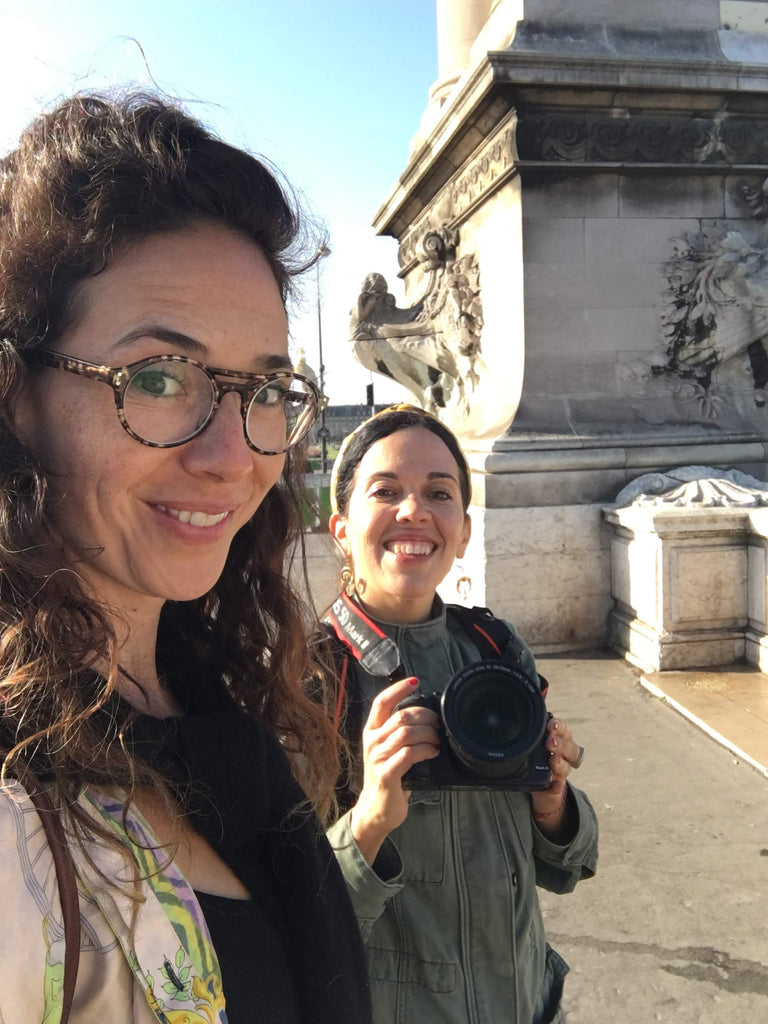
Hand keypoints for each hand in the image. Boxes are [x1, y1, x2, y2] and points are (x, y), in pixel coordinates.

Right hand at [350, 677, 439, 865]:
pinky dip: (425, 750)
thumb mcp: (389, 749)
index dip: (398, 688)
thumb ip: (401, 732)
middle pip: (401, 716)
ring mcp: (377, 758)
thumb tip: (429, 716)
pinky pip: (408, 754)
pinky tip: (433, 752)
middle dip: (426, 716)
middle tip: (439, 724)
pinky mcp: (386, 775)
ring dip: (428, 734)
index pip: (381, 702)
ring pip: (406, 734)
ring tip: (438, 740)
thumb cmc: (389, 775)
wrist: (376, 809)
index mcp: (372, 731)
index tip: (415, 681)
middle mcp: (372, 741)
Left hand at [530, 717, 582, 836]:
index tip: (551, 725)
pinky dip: (557, 786)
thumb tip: (508, 719)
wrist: (536, 781)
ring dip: (560, 763)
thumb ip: (528, 731)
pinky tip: (555, 784)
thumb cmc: (535, 753)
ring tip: (553, 761)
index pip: (564, 731)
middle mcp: (564, 755)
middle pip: (570, 748)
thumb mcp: (532, 740)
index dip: (559, 727)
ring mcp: (561, 772)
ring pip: (566, 767)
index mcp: (560, 740)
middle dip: (561, 745)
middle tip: (550, 742)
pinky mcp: (555, 787)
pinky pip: (559, 787)